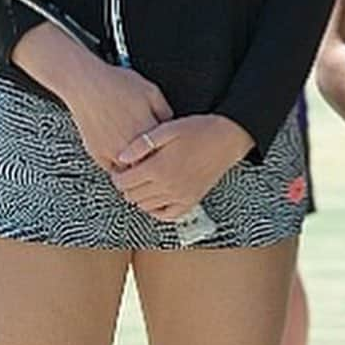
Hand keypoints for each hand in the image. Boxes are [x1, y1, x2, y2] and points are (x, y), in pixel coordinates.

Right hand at [62, 60, 173, 171]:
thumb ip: (166, 112)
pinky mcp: (98, 155)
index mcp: (147, 131)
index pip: (166, 152)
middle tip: (154, 152)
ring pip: (132, 170)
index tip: (168, 148)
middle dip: (153, 159)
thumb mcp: (152, 91)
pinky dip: (119, 164)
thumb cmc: (116, 85)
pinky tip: (122, 151)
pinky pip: (113, 169)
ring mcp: (114, 153)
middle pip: (149, 164)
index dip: (168, 150)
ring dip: (136, 164)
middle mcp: (131, 146)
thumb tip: (171, 127)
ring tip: (138, 153)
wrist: (85, 85)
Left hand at [111, 114, 253, 221]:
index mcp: (159, 168)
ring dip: (139, 196)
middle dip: (126, 186)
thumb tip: (121, 157)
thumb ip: (142, 144)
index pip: (124, 182)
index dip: (117, 176)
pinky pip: (167, 215)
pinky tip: (156, 197)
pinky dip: (157, 210)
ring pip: (146, 206)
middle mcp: (168, 186)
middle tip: (129, 174)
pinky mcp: (191, 201)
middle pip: (132, 196)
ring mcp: (180, 196)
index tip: (119, 169)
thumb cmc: (198, 130)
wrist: (227, 139)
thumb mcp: (167, 128)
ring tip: (142, 182)